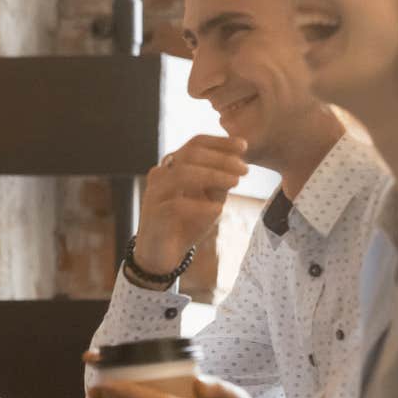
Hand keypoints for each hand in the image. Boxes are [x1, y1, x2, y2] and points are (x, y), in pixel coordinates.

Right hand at [131, 135, 247, 284]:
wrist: (162, 255)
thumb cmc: (186, 225)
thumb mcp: (209, 200)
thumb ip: (219, 183)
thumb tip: (238, 163)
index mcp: (174, 167)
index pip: (196, 143)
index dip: (221, 142)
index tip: (244, 146)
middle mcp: (161, 174)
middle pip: (190, 153)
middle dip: (221, 158)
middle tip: (244, 169)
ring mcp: (154, 193)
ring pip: (182, 173)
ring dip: (213, 176)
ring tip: (235, 183)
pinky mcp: (153, 214)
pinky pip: (177, 204)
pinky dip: (200, 206)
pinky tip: (218, 210)